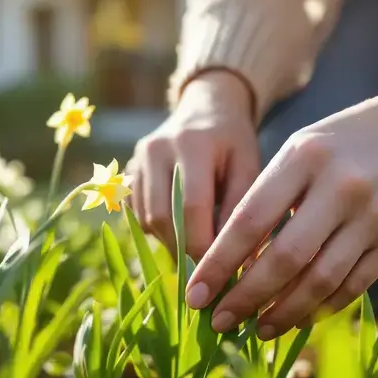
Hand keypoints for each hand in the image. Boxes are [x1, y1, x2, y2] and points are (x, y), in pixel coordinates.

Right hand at [128, 72, 259, 258]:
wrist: (206, 107)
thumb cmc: (234, 141)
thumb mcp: (248, 165)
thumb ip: (241, 207)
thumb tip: (235, 258)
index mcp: (192, 144)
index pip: (192, 206)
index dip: (201, 244)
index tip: (218, 271)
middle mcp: (157, 149)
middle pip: (162, 216)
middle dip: (183, 249)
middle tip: (206, 270)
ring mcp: (137, 159)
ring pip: (147, 218)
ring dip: (170, 242)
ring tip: (196, 251)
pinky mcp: (128, 171)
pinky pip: (138, 213)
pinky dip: (158, 229)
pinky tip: (180, 229)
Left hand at [185, 68, 377, 339]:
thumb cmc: (342, 144)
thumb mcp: (300, 151)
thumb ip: (267, 198)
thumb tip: (226, 263)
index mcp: (304, 158)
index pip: (251, 220)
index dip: (219, 262)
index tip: (194, 292)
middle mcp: (341, 187)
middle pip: (285, 258)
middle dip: (245, 297)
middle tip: (217, 321)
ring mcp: (374, 216)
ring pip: (320, 281)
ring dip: (283, 312)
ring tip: (256, 328)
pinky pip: (353, 286)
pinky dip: (321, 308)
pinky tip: (296, 318)